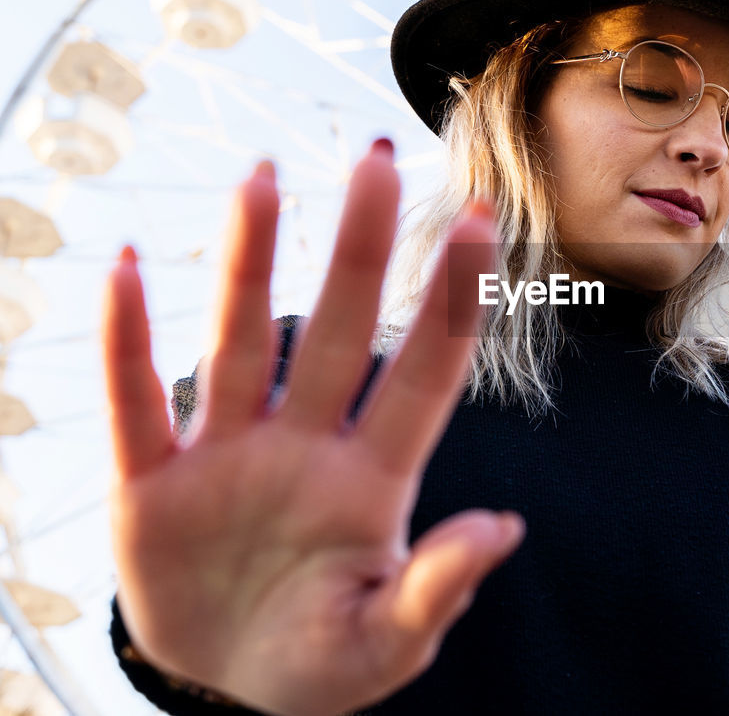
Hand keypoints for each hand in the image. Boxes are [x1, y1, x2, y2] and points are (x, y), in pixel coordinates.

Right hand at [104, 139, 520, 715]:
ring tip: (261, 179)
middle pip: (337, 331)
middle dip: (359, 249)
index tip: (479, 218)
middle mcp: (305, 448)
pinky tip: (129, 269)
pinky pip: (133, 402)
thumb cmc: (318, 664)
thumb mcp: (383, 645)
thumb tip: (504, 529)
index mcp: (372, 482)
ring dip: (248, 264)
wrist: (224, 691)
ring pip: (241, 343)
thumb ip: (435, 587)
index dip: (451, 300)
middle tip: (378, 162)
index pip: (424, 374)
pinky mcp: (151, 485)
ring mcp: (227, 458)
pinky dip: (127, 341)